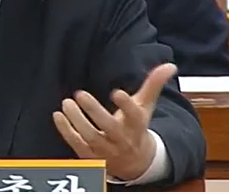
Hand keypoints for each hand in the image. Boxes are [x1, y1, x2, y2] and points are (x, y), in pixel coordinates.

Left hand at [52, 63, 176, 181]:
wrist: (135, 162)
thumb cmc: (136, 126)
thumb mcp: (146, 106)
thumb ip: (154, 84)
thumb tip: (170, 65)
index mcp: (137, 125)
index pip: (134, 116)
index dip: (126, 105)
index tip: (116, 92)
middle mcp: (122, 139)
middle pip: (109, 127)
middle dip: (94, 111)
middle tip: (80, 94)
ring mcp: (106, 150)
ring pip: (91, 137)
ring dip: (77, 121)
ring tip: (67, 103)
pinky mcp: (92, 156)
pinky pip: (77, 145)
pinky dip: (66, 132)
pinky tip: (58, 116)